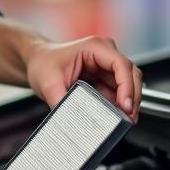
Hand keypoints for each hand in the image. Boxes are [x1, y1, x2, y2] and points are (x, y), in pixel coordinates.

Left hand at [24, 36, 142, 122]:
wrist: (37, 62)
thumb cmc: (43, 63)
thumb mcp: (48, 83)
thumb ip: (62, 102)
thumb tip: (73, 122)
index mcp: (94, 47)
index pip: (121, 64)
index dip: (127, 86)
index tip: (125, 105)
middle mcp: (105, 54)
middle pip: (131, 74)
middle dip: (132, 97)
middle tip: (129, 118)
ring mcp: (106, 66)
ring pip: (128, 84)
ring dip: (128, 103)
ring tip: (124, 121)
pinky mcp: (105, 78)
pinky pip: (118, 92)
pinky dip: (119, 105)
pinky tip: (116, 117)